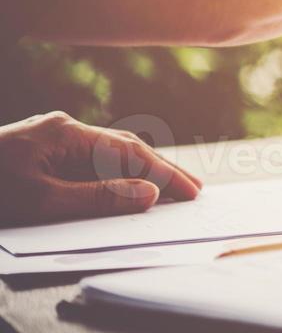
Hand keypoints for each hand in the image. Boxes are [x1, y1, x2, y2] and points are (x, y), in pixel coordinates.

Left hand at [0, 113, 201, 223]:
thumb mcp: (39, 203)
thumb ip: (96, 198)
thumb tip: (147, 193)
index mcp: (63, 133)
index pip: (128, 150)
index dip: (163, 171)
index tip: (191, 191)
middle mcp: (60, 128)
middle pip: (122, 146)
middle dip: (158, 169)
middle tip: (191, 191)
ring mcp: (48, 138)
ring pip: (106, 153)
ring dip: (137, 172)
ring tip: (166, 191)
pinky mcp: (38, 151)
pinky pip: (86, 161)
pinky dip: (111, 175)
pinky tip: (123, 188)